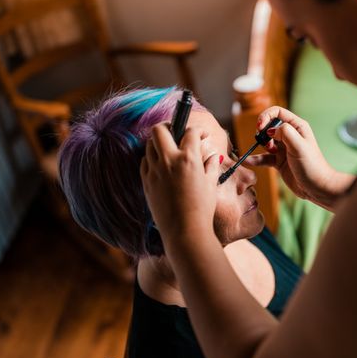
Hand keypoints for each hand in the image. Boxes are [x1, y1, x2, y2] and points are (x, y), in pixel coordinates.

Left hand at [141, 123, 220, 246]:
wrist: (185, 231)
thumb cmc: (202, 209)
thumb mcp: (211, 183)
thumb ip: (211, 164)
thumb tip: (211, 154)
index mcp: (188, 159)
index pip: (190, 131)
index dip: (198, 130)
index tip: (201, 135)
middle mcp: (168, 161)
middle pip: (160, 129)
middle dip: (169, 126)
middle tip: (177, 133)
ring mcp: (154, 171)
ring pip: (149, 144)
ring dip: (160, 143)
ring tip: (170, 150)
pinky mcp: (146, 182)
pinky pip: (145, 162)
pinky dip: (152, 159)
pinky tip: (162, 166)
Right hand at [245, 107, 342, 206]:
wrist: (317, 188)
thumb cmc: (312, 166)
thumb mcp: (299, 146)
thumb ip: (285, 132)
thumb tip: (271, 130)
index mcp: (297, 127)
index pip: (277, 112)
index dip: (266, 116)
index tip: (260, 127)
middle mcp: (290, 136)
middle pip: (269, 126)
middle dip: (263, 132)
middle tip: (266, 143)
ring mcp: (284, 149)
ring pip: (266, 142)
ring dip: (260, 145)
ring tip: (268, 152)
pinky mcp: (279, 162)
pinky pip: (264, 157)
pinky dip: (256, 159)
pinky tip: (248, 161)